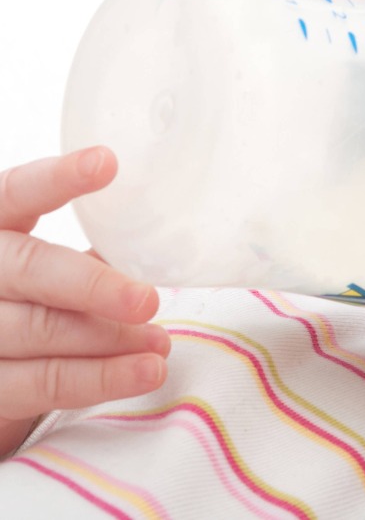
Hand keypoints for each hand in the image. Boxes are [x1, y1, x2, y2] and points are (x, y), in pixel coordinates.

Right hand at [0, 147, 169, 455]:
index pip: (17, 193)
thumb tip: (167, 247)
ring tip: (160, 344)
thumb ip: (92, 254)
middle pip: (31, 270)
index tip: (107, 162)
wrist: (1, 370)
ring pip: (41, 330)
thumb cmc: (36, 306)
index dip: (58, 179)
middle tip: (148, 300)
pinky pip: (41, 383)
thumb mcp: (54, 269)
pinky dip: (99, 379)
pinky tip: (141, 374)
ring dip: (110, 340)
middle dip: (95, 286)